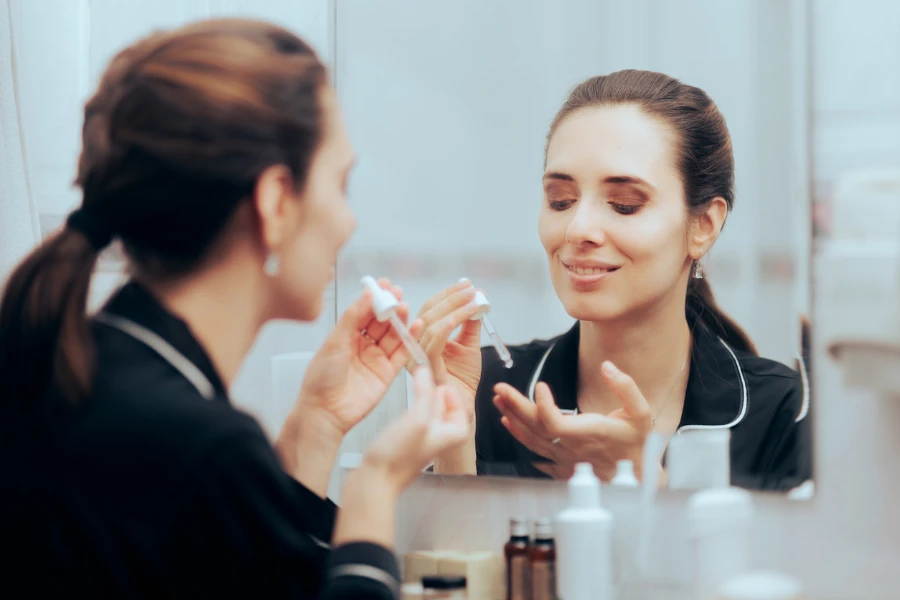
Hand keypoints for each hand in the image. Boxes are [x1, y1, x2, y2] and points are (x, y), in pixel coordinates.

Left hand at [294, 278, 418, 436]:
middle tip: (397, 295)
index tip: (384, 285)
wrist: (325, 410)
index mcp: (346, 335)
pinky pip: (402, 353)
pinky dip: (410, 340)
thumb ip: (353, 316)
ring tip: (406, 308)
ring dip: (401, 321)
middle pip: (382, 322)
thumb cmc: (321, 377)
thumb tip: (368, 293)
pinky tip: (415, 327)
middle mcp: (362, 345)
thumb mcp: (335, 341)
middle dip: (390, 307)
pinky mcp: (387, 373)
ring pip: (393, 335)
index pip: (365, 311)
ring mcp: (376, 358)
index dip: (375, 298)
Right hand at [333, 367, 468, 548]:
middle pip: (445, 411)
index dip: (453, 396)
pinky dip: (413, 407)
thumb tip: (426, 372)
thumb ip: (424, 394)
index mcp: (450, 435)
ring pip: (429, 413)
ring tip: (418, 385)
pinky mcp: (405, 442)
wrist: (374, 481)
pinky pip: (415, 419)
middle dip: (437, 394)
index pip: (461, 411)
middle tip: (429, 379)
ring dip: (425, 398)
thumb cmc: (397, 459)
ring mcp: (421, 440)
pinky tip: (405, 403)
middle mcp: (438, 438)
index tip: (441, 384)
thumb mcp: (418, 419)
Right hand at [410, 279, 482, 422]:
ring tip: (473, 299)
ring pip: (431, 323)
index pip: (431, 309)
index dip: (447, 294)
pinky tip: (463, 315)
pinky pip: (434, 340)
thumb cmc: (462, 379)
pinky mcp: (425, 366)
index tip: (467, 284)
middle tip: (470, 288)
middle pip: (428, 311)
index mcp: (422, 337)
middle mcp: (415, 345)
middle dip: (451, 297)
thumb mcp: (468, 345)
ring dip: (454, 307)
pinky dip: (449, 324)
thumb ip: (469, 324)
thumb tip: (476, 300)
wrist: (462, 406)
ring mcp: (417, 355)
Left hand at [493, 361, 655, 480]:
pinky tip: (508, 423)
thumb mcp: (640, 412)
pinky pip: (535, 451)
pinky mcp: (561, 464)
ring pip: (532, 440)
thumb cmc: (636, 442)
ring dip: (513, 419)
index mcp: (588, 433)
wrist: (637, 475)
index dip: (543, 406)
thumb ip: (625, 387)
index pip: (555, 423)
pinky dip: (520, 436)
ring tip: (499, 401)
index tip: (539, 386)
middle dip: (515, 406)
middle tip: (500, 388)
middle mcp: (572, 447)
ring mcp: (564, 458)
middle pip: (536, 429)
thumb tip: (608, 367)